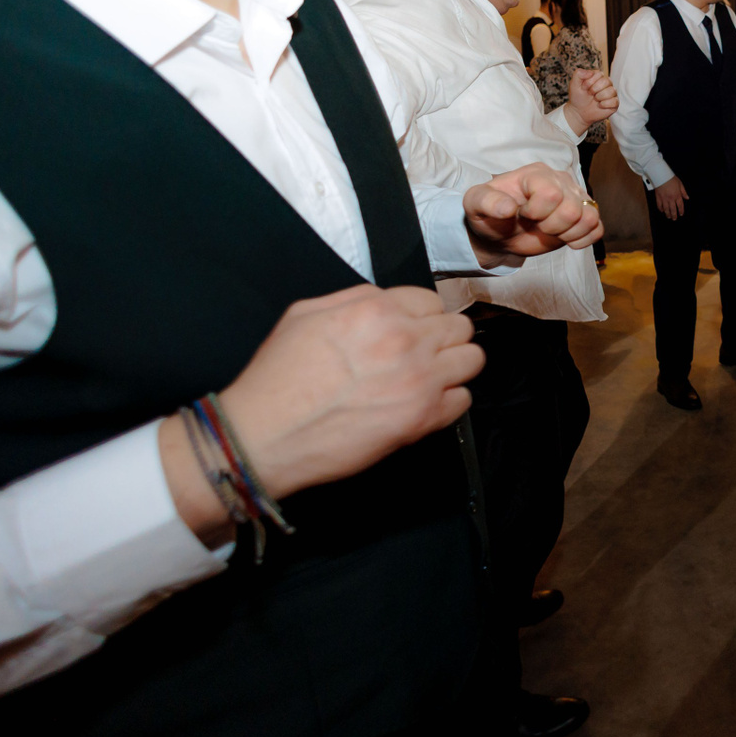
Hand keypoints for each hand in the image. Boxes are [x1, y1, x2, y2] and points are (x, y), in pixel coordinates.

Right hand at [161, 285, 483, 542]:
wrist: (262, 436)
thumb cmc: (277, 378)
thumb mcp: (305, 314)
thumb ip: (354, 299)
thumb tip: (385, 301)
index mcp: (377, 310)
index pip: (432, 301)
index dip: (422, 317)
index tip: (413, 332)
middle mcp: (406, 340)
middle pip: (460, 328)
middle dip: (444, 339)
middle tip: (424, 357)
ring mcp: (420, 380)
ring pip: (473, 360)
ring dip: (455, 368)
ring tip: (430, 380)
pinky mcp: (423, 419)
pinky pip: (463, 401)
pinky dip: (448, 403)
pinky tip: (424, 406)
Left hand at [463, 162, 600, 262]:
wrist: (499, 234)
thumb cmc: (489, 215)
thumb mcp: (475, 205)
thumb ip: (487, 202)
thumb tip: (507, 209)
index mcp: (536, 174)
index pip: (552, 193)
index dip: (537, 212)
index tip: (522, 214)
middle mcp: (561, 181)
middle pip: (573, 209)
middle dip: (552, 226)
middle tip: (536, 225)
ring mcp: (575, 198)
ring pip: (589, 218)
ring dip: (568, 233)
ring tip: (550, 231)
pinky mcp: (584, 215)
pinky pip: (597, 229)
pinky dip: (582, 239)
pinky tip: (564, 238)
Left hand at [563, 68, 617, 132]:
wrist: (578, 112)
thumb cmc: (577, 97)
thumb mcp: (574, 84)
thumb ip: (579, 73)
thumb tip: (591, 72)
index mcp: (598, 76)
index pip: (600, 74)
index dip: (590, 82)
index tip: (584, 88)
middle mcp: (607, 83)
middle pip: (607, 81)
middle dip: (595, 89)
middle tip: (590, 94)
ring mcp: (611, 93)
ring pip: (612, 91)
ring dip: (600, 97)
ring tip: (595, 100)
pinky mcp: (614, 103)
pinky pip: (615, 101)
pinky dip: (605, 104)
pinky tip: (600, 105)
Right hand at [653, 176, 687, 219]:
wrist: (661, 176)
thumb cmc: (671, 179)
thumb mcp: (680, 184)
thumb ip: (684, 192)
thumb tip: (687, 198)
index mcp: (677, 195)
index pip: (680, 205)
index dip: (681, 211)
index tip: (681, 214)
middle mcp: (671, 199)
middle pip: (673, 209)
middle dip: (674, 215)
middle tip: (674, 219)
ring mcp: (664, 199)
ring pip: (666, 209)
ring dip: (668, 214)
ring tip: (669, 217)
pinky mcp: (658, 198)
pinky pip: (659, 205)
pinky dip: (661, 209)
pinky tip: (662, 211)